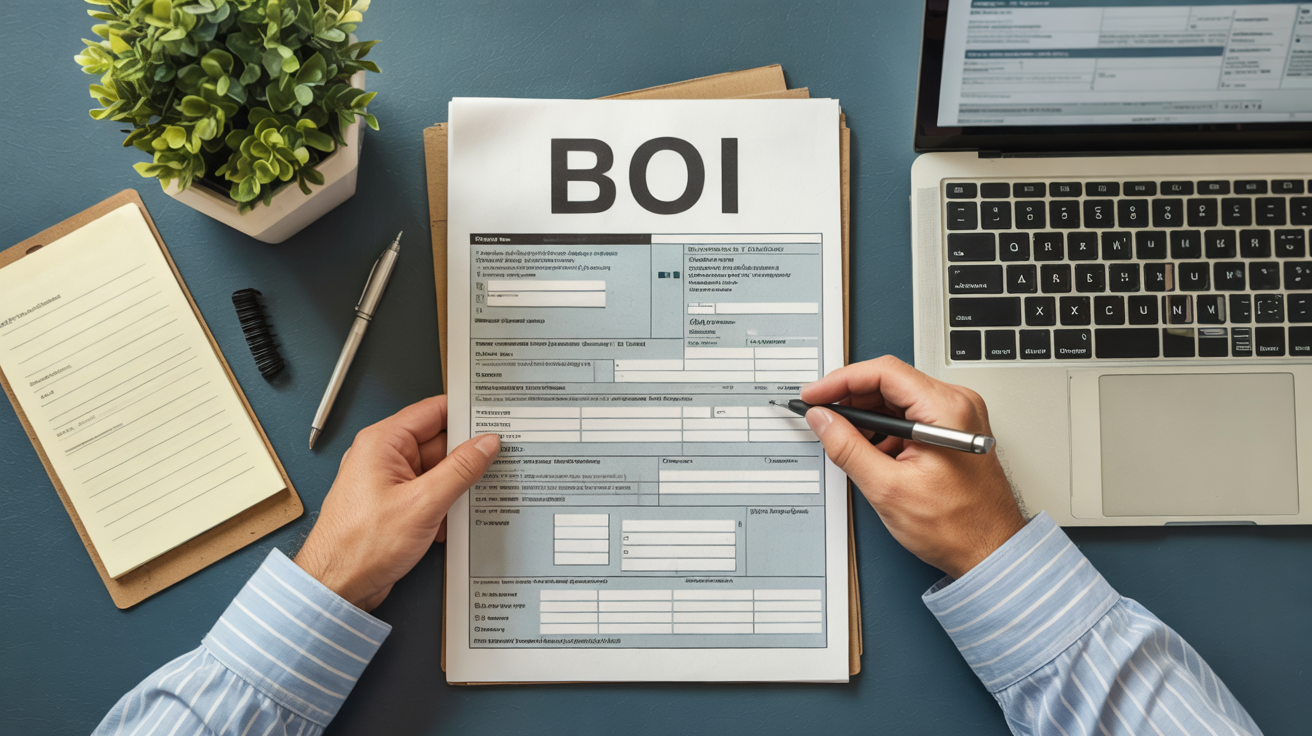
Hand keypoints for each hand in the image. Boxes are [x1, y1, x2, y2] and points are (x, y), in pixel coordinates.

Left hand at [294, 395, 499, 610]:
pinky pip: (429, 494)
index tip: (495, 418)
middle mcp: (384, 457)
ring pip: (437, 471)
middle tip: (498, 459)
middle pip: (438, 442)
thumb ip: (460, 469)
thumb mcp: (423, 502)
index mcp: (383, 442)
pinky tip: (456, 519)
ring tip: (479, 493)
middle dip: (467, 454)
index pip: (433, 411)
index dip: (465, 413)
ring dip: (457, 484)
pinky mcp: (395, 506)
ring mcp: (390, 482)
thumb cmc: (360, 546)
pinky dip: (446, 504)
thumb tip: (485, 444)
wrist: (337, 586)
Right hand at [801, 356, 1024, 579]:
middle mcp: (957, 405)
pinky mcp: (952, 431)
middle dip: (850, 400)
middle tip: (821, 417)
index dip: (841, 381)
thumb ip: (848, 447)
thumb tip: (822, 419)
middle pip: (889, 382)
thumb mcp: (888, 488)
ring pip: (897, 399)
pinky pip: (909, 416)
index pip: (883, 373)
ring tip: (846, 443)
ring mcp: (957, 417)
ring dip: (867, 418)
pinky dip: (884, 430)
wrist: (990, 552)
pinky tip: (871, 453)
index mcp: (946, 409)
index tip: (815, 394)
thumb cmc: (957, 527)